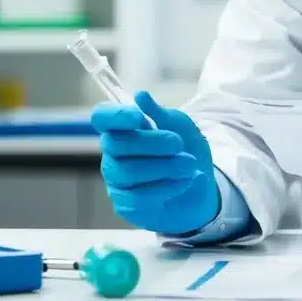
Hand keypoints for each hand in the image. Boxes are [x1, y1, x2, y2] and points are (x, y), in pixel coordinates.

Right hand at [91, 91, 220, 235]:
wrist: (200, 191)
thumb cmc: (186, 154)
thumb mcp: (184, 129)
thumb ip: (162, 114)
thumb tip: (140, 96)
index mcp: (123, 128)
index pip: (101, 117)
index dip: (115, 115)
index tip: (138, 117)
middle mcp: (113, 153)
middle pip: (115, 143)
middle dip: (152, 142)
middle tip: (179, 143)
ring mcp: (116, 180)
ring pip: (127, 170)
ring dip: (163, 166)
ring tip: (188, 165)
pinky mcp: (124, 204)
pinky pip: (137, 196)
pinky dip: (166, 187)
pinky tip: (184, 182)